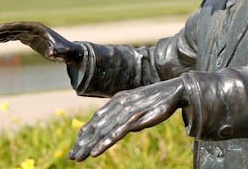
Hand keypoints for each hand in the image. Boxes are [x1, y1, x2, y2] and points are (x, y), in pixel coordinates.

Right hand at [0, 21, 81, 63]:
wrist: (68, 52)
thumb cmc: (65, 51)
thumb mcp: (61, 52)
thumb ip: (57, 51)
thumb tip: (52, 53)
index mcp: (38, 28)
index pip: (20, 25)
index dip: (8, 26)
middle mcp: (32, 29)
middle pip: (12, 28)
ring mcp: (29, 33)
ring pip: (10, 33)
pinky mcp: (27, 38)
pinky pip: (11, 37)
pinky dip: (2, 40)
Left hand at [68, 79, 185, 160]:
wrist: (175, 89)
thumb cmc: (158, 98)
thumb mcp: (138, 104)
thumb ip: (126, 115)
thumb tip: (118, 128)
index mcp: (118, 100)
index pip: (96, 118)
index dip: (84, 132)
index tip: (75, 145)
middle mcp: (119, 104)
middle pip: (96, 126)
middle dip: (82, 142)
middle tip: (72, 156)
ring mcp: (127, 111)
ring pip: (103, 131)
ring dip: (89, 145)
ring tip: (79, 157)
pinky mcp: (136, 117)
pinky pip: (117, 132)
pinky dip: (104, 143)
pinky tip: (96, 152)